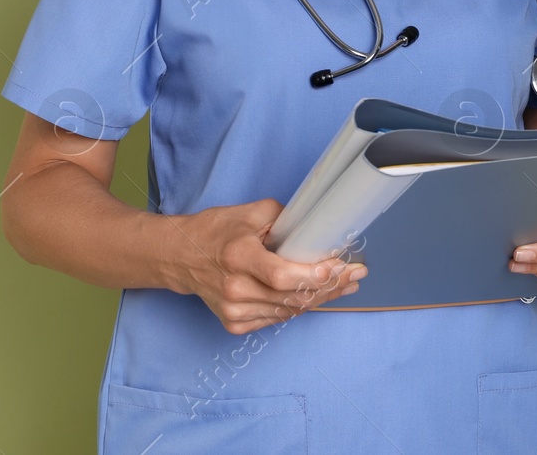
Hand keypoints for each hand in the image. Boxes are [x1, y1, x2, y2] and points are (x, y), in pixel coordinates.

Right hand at [175, 198, 365, 333]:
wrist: (179, 257)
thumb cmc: (214, 231)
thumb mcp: (248, 213)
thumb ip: (283, 218)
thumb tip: (316, 224)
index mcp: (238, 256)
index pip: (281, 275)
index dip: (312, 276)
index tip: (339, 268)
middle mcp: (234, 288)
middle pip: (291, 297)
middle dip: (331, 287)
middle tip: (356, 275)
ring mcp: (233, 310)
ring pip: (288, 311)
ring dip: (321, 299)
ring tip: (347, 285)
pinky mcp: (234, 323)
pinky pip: (276, 318)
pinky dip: (298, 307)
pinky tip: (318, 296)